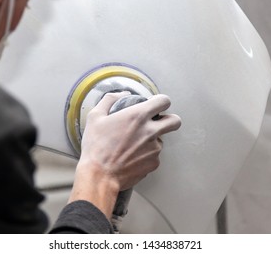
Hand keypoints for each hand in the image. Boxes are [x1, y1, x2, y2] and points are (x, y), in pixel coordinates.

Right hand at [68, 92, 181, 217]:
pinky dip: (146, 155)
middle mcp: (151, 131)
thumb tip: (123, 94)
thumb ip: (110, 99)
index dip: (161, 102)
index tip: (155, 105)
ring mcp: (154, 149)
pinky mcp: (154, 163)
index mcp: (138, 116)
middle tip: (158, 123)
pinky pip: (154, 156)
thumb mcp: (95, 117)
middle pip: (175, 121)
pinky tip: (131, 157)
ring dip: (152, 140)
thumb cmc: (96, 147)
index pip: (164, 101)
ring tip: (132, 146)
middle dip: (169, 119)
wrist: (99, 175)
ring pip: (161, 140)